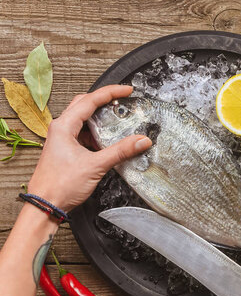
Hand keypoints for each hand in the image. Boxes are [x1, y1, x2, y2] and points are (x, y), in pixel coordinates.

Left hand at [27, 85, 151, 211]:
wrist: (45, 204)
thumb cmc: (60, 185)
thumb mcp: (96, 166)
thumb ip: (120, 151)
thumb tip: (141, 140)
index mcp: (64, 126)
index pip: (90, 100)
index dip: (111, 93)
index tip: (127, 90)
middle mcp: (61, 129)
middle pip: (84, 105)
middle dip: (104, 101)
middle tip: (122, 100)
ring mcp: (62, 139)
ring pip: (83, 120)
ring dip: (100, 118)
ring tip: (118, 120)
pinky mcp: (66, 150)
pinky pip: (83, 134)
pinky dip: (97, 133)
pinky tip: (107, 141)